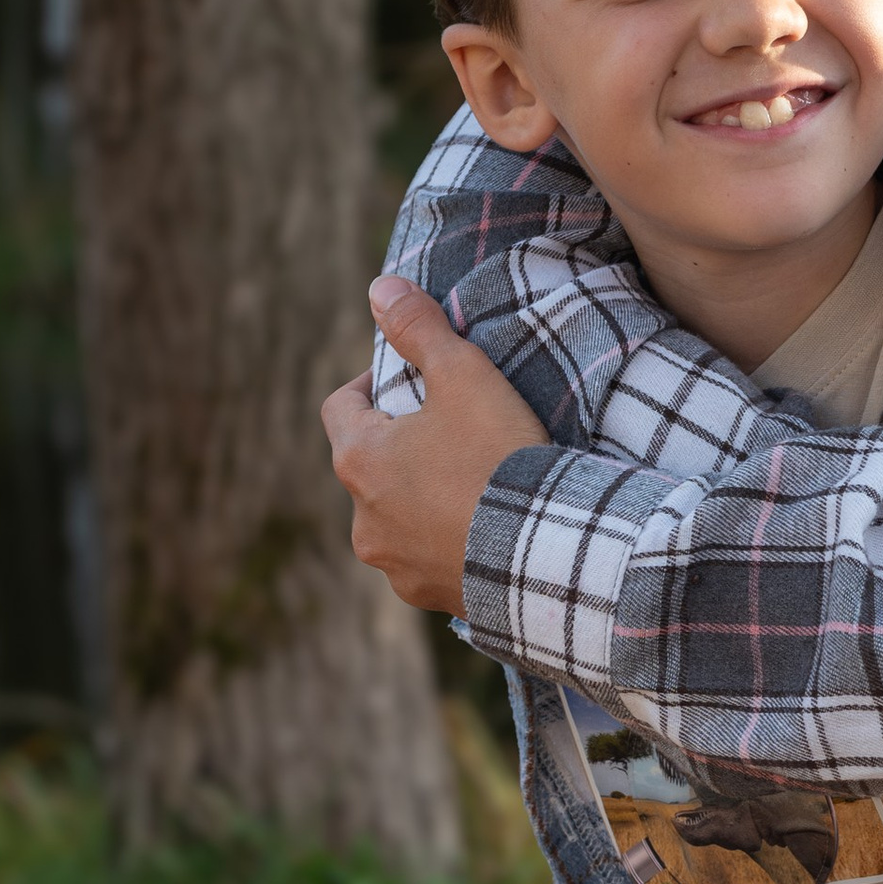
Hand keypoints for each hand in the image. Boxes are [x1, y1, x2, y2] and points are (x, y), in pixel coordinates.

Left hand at [321, 278, 549, 615]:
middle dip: (402, 443)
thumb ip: (419, 328)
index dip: (372, 384)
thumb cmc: (498, 456)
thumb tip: (380, 287)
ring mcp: (392, 564)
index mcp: (358, 460)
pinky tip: (484, 526)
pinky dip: (445, 539)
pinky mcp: (426, 595)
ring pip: (396, 515)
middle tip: (453, 429)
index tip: (410, 379)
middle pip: (369, 463)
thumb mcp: (464, 375)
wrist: (543, 552)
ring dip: (421, 496)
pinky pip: (426, 557)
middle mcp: (361, 520)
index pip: (340, 406)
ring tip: (472, 481)